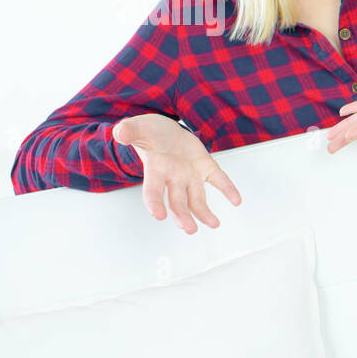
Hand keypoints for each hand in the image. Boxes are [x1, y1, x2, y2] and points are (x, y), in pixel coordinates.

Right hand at [112, 114, 241, 233]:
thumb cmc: (149, 134)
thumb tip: (120, 133)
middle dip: (183, 216)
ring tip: (213, 224)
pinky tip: (236, 200)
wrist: (163, 131)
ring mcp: (190, 174)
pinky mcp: (205, 167)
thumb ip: (129, 131)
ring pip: (197, 198)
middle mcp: (173, 177)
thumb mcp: (138, 128)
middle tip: (189, 229)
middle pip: (177, 201)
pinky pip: (219, 180)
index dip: (154, 203)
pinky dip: (228, 190)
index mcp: (155, 170)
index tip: (158, 215)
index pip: (152, 190)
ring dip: (204, 213)